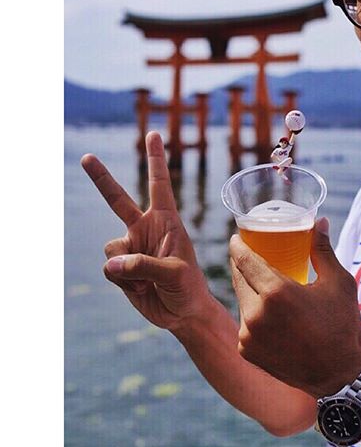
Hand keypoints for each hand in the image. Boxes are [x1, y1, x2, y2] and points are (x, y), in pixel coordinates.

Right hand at [81, 131, 210, 330]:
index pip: (159, 184)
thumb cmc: (188, 288)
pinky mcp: (120, 268)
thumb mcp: (175, 273)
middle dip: (101, 178)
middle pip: (118, 199)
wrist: (182, 313)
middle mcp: (146, 229)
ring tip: (151, 280)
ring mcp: (131, 247)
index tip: (154, 133)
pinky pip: (110, 269)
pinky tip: (141, 287)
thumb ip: (144, 264)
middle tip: (86, 157)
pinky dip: (124, 281)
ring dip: (128, 267)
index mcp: (167, 221)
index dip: (156, 159)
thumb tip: (110, 263)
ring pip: (111, 248)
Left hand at [229, 218, 360, 397]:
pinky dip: (252, 315)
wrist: (340, 375)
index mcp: (276, 292)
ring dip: (248, 290)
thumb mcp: (338, 282)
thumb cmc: (342, 324)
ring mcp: (249, 335)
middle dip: (241, 265)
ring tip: (260, 283)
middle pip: (239, 279)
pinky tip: (265, 311)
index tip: (237, 237)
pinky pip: (244, 324)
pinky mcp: (247, 352)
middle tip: (249, 256)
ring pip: (242, 301)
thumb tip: (319, 221)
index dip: (238, 246)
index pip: (245, 260)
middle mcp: (256, 314)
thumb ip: (322, 250)